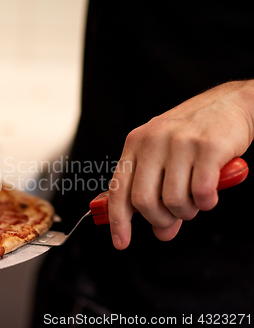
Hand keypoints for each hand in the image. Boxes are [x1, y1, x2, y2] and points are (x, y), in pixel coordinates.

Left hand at [108, 80, 253, 248]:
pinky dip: (206, 202)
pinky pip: (201, 192)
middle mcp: (152, 141)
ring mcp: (179, 142)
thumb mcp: (164, 159)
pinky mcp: (207, 147)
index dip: (118, 220)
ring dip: (187, 212)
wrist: (231, 104)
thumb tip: (162, 233)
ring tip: (194, 201)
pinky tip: (210, 194)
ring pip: (173, 200)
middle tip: (174, 218)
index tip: (120, 243)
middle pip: (143, 201)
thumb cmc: (194, 136)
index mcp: (135, 144)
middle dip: (159, 219)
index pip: (117, 189)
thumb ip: (158, 195)